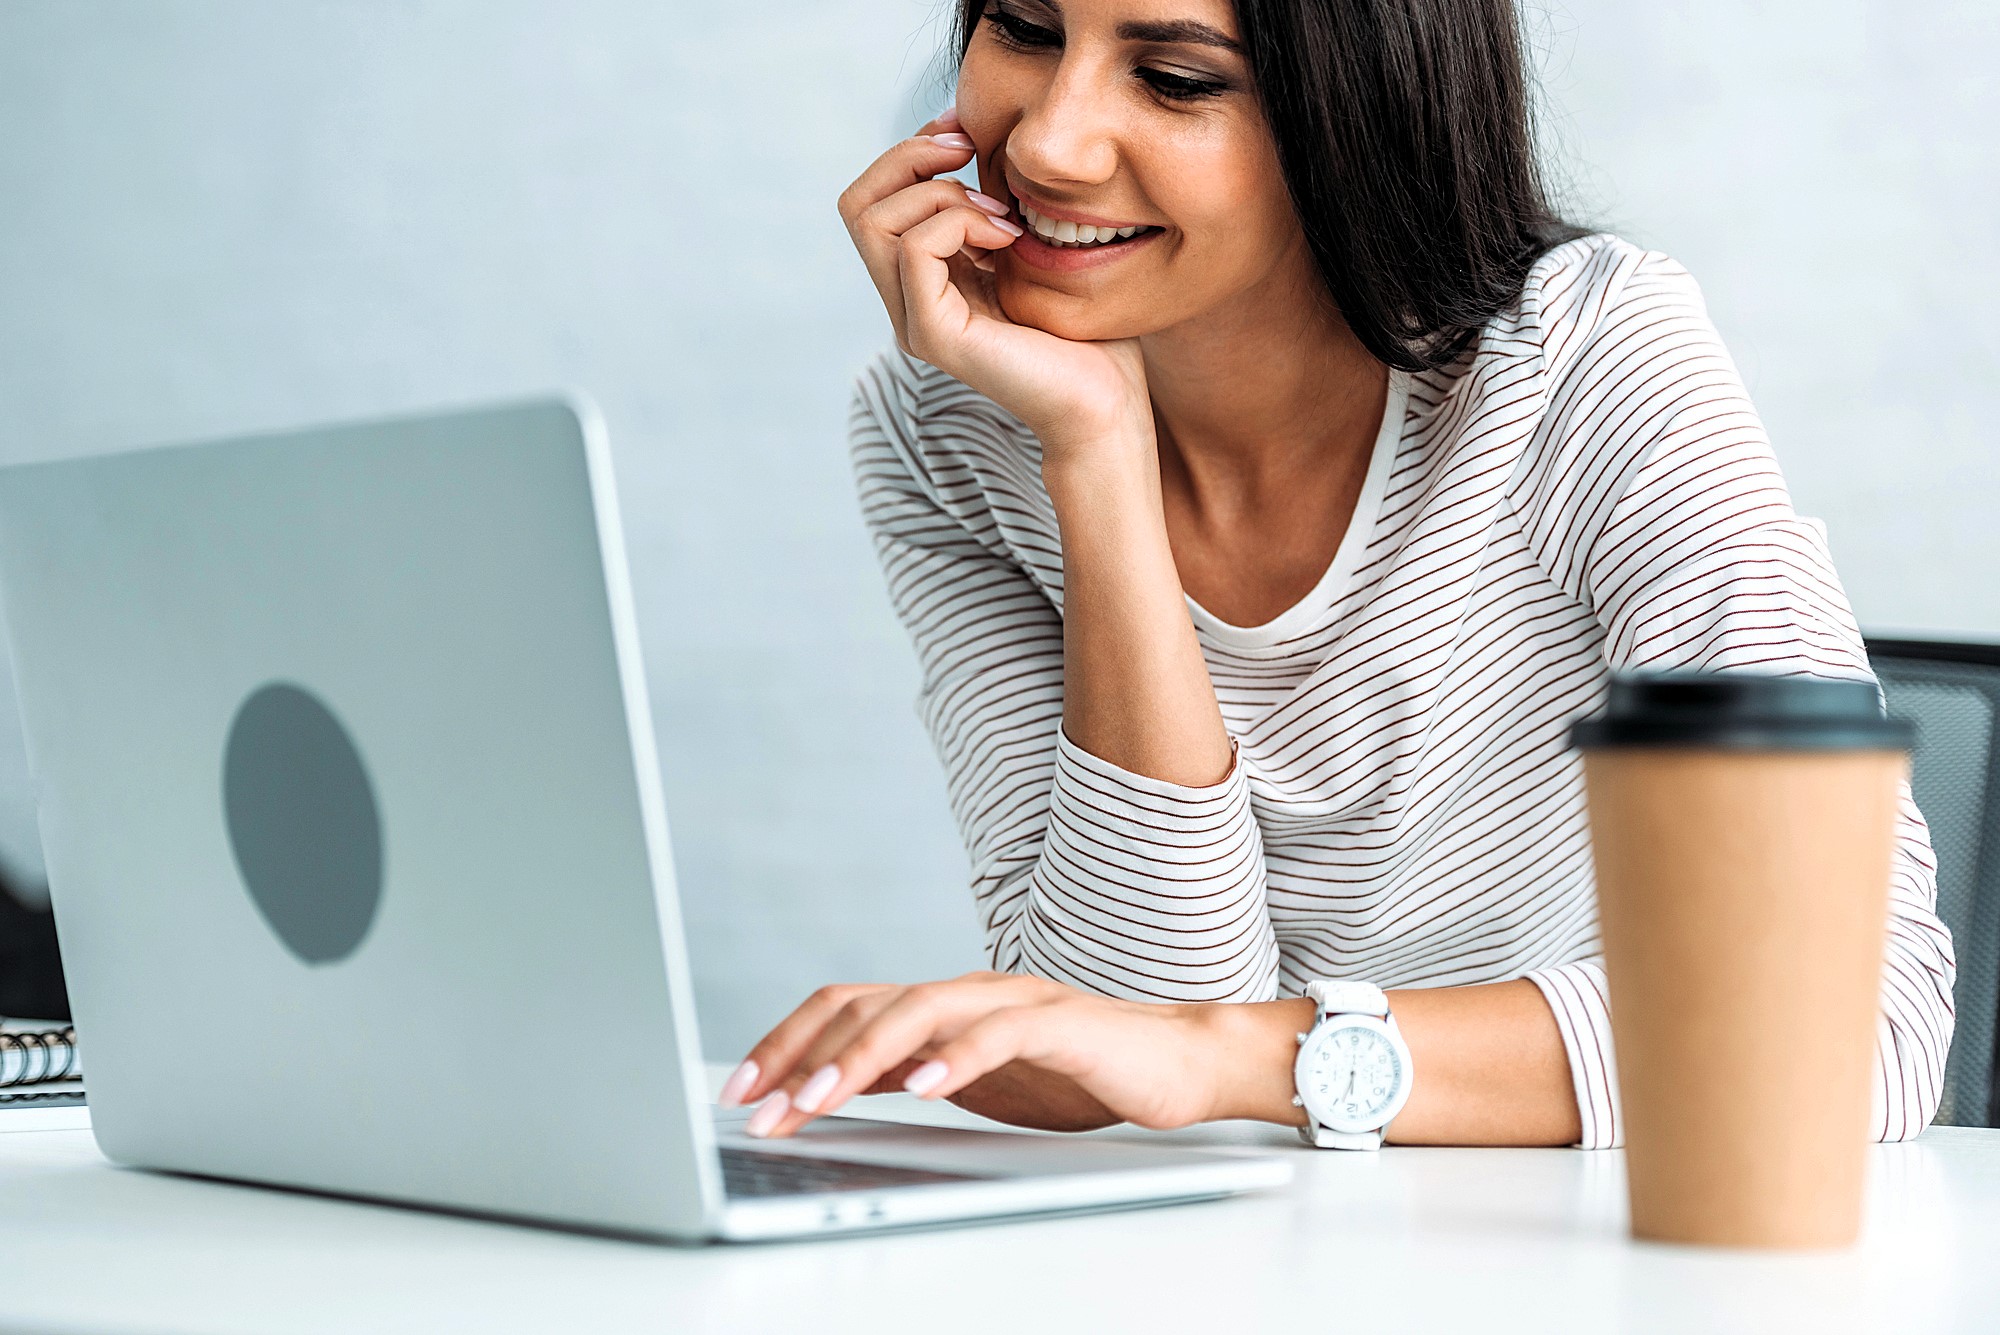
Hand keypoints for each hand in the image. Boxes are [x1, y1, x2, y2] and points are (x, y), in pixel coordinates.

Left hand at [719, 972, 1228, 1138]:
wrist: (1178, 1060)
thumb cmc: (1074, 1074)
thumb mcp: (971, 1082)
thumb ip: (910, 1074)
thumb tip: (831, 1092)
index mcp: (940, 1004)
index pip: (844, 1006)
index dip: (784, 1041)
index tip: (738, 1089)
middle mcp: (966, 991)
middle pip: (864, 1004)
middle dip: (801, 1056)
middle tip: (759, 1108)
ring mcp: (1011, 1001)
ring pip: (918, 1010)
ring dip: (858, 1056)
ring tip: (815, 1097)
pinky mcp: (1060, 1024)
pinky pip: (999, 1033)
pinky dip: (956, 1059)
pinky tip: (922, 1087)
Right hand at [836, 109, 1154, 455]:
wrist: (1105, 401)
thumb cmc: (1083, 330)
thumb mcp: (1027, 247)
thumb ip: (988, 207)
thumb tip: (963, 135)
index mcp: (924, 283)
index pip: (874, 200)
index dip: (912, 151)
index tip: (965, 131)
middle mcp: (907, 304)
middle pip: (857, 205)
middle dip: (910, 159)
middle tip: (970, 154)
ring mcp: (915, 322)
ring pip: (874, 221)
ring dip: (941, 194)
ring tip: (1001, 217)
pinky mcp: (935, 335)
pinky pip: (916, 250)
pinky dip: (958, 223)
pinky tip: (1006, 239)